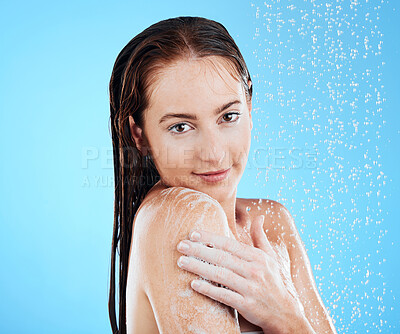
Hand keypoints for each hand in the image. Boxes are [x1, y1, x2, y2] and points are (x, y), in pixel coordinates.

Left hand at [176, 215, 304, 332]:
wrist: (286, 313)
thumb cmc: (274, 281)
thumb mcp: (271, 256)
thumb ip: (260, 237)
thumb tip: (259, 216)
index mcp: (258, 257)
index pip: (230, 244)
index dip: (210, 238)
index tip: (193, 233)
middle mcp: (254, 270)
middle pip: (222, 258)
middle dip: (199, 250)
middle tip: (180, 245)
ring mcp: (251, 288)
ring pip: (221, 275)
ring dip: (199, 268)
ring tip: (181, 262)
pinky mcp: (247, 305)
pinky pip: (224, 296)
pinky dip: (209, 290)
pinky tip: (194, 284)